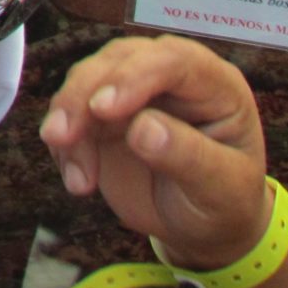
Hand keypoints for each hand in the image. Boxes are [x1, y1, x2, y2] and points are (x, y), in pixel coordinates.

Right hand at [40, 34, 272, 270]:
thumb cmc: (225, 201)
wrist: (201, 226)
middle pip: (117, 61)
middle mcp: (168, 76)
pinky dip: (64, 147)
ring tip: (78, 181)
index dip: (134, 77)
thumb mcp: (221, 188)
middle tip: (61, 138)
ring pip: (85, 80)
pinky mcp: (100, 113)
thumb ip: (188, 156)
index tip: (103, 109)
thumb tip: (141, 129)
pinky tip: (79, 184)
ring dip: (68, 120)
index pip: (172, 61)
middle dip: (83, 95)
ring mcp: (130, 91)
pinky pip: (70, 113)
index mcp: (213, 84)